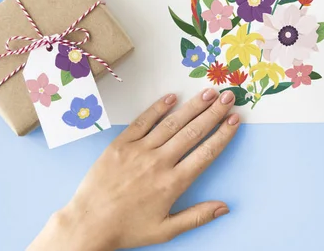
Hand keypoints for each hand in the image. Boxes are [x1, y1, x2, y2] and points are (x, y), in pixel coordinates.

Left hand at [28, 88, 239, 250]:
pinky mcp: (121, 144)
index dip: (222, 135)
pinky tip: (172, 97)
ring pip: (172, 123)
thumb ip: (197, 216)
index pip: (206, 153)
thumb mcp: (166, 230)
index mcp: (173, 184)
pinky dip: (157, 108)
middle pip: (193, 132)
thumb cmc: (127, 229)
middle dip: (213, 113)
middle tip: (228, 97)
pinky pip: (143, 122)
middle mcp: (159, 163)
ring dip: (192, 106)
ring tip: (208, 92)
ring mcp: (139, 150)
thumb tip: (225, 207)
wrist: (88, 223)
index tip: (235, 120)